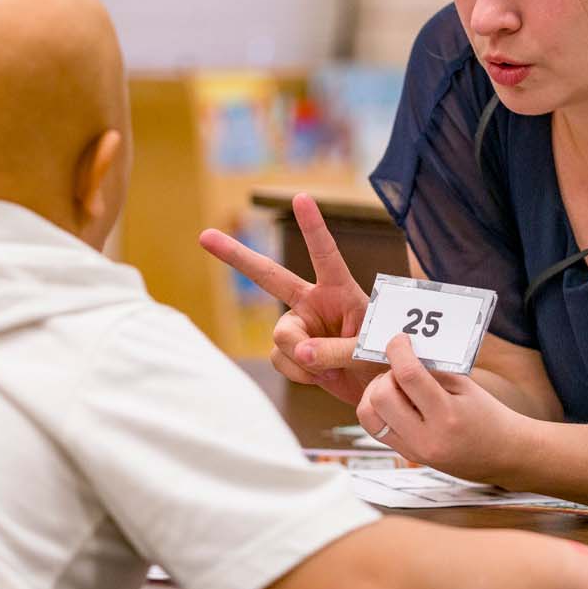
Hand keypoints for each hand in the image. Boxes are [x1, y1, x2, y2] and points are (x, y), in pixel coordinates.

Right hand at [199, 193, 384, 403]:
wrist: (376, 390)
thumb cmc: (383, 358)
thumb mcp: (368, 350)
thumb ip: (334, 349)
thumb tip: (297, 351)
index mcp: (340, 290)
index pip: (325, 254)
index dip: (313, 226)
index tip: (301, 198)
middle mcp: (313, 302)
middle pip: (269, 276)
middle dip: (237, 256)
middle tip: (205, 237)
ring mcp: (299, 326)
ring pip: (281, 337)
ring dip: (304, 359)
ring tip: (333, 370)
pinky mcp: (290, 350)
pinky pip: (281, 359)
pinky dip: (301, 374)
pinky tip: (322, 377)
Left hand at [355, 334, 530, 482]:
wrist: (504, 455)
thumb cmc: (489, 417)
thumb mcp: (466, 387)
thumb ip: (433, 370)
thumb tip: (403, 354)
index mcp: (447, 416)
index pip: (408, 376)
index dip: (398, 351)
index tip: (399, 340)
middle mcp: (426, 438)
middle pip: (380, 397)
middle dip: (386, 375)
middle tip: (402, 371)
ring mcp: (413, 451)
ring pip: (368, 415)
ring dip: (376, 394)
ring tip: (396, 388)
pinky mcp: (407, 455)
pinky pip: (376, 428)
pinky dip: (379, 409)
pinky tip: (397, 402)